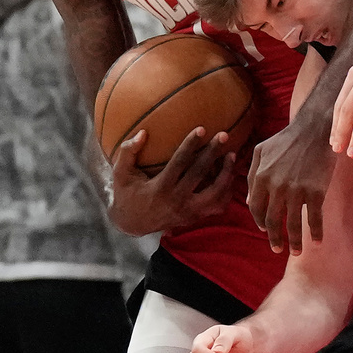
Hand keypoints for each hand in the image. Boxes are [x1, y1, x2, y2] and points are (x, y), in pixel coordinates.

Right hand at [109, 128, 236, 234]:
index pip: (180, 162)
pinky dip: (226, 191)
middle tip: (223, 135)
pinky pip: (217, 205)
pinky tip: (230, 174)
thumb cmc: (127, 193)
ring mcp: (189, 212)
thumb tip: (142, 132)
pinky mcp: (195, 217)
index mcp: (160, 188)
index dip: (191, 144)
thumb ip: (128, 152)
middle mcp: (177, 201)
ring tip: (231, 154)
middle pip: (200, 173)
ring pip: (215, 193)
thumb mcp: (121, 173)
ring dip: (226, 173)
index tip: (202, 129)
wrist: (132, 223)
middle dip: (212, 153)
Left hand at [247, 114, 334, 254]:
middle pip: (272, 221)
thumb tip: (248, 200)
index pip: (256, 208)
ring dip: (294, 242)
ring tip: (297, 251)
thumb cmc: (288, 138)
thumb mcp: (262, 150)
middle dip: (274, 239)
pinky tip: (317, 241)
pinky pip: (314, 218)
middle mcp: (276, 186)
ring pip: (292, 225)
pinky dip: (315, 232)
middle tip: (277, 249)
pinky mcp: (316, 191)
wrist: (316, 129)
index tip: (266, 230)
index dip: (260, 222)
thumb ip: (251, 174)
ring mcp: (297, 190)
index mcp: (261, 176)